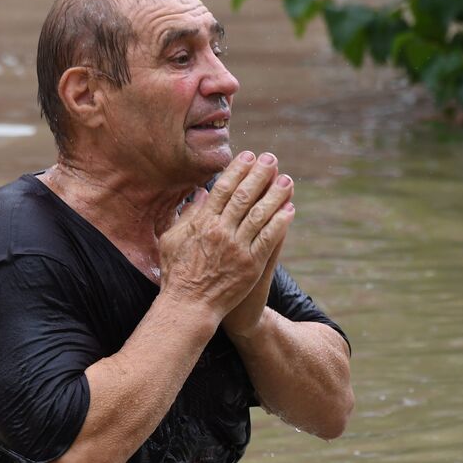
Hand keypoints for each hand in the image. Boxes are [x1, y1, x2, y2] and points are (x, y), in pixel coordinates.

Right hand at [158, 151, 295, 321]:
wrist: (188, 306)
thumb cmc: (177, 273)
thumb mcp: (172, 239)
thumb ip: (186, 215)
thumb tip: (200, 194)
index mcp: (201, 223)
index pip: (223, 189)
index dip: (238, 170)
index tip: (249, 156)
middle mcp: (220, 232)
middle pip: (244, 196)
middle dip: (259, 175)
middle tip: (272, 159)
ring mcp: (236, 248)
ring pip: (260, 215)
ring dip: (275, 195)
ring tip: (287, 180)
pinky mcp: (250, 265)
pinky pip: (268, 239)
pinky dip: (280, 223)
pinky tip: (289, 210)